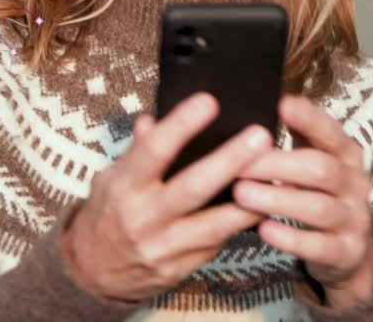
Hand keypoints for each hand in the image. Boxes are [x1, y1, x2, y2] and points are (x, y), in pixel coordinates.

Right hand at [63, 92, 271, 302]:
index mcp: (124, 187)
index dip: (180, 126)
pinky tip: (264, 207)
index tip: (208, 101)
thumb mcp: (110, 177)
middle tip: (260, 137)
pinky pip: (216, 244)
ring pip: (214, 224)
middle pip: (193, 188)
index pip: (153, 151)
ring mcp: (163, 248)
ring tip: (279, 177)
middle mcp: (143, 218)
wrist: (93, 272)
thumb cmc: (107, 213)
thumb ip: (137, 150)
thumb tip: (152, 118)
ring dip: (249, 201)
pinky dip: (241, 225)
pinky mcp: (180, 269)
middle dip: (229, 162)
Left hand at [233, 96, 372, 308]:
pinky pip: (319, 246)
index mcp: (346, 154)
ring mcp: (353, 219)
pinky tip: (264, 229)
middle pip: (320, 168)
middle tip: (240, 165)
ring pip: (318, 208)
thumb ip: (296, 136)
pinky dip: (291, 238)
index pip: (331, 132)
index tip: (282, 105)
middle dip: (278, 165)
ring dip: (278, 199)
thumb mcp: (314, 160)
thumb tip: (261, 108)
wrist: (349, 249)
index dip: (309, 119)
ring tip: (241, 194)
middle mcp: (355, 183)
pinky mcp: (346, 252)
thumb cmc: (319, 194)